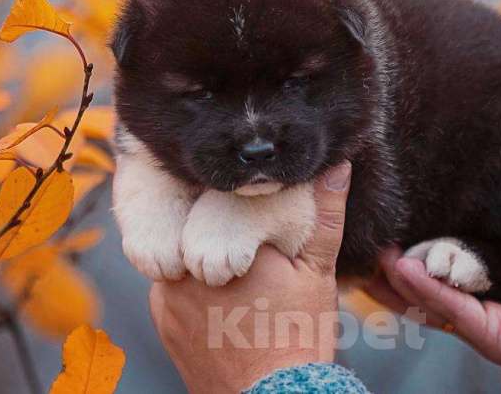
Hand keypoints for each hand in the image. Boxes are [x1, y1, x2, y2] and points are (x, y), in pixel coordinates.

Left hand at [149, 162, 351, 392]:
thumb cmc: (300, 334)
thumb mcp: (319, 271)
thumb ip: (325, 214)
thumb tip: (337, 165)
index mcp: (227, 243)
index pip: (216, 197)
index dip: (229, 197)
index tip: (243, 204)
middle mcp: (188, 265)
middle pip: (192, 222)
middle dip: (210, 222)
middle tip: (238, 237)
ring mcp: (170, 294)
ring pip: (180, 251)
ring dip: (197, 250)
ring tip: (231, 268)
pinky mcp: (163, 319)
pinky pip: (170, 285)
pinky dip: (189, 284)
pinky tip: (218, 297)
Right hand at [365, 161, 500, 393]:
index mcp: (497, 272)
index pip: (446, 252)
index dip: (419, 232)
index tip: (396, 202)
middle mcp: (482, 297)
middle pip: (422, 278)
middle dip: (391, 258)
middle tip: (367, 228)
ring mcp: (483, 317)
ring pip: (425, 295)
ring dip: (395, 274)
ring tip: (371, 248)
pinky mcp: (493, 335)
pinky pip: (450, 309)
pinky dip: (423, 289)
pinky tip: (401, 266)